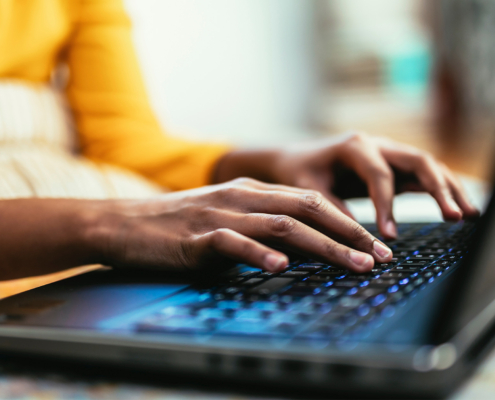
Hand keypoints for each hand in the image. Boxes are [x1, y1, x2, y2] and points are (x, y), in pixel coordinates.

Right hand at [94, 178, 392, 273]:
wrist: (124, 223)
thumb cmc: (177, 225)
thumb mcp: (225, 218)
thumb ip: (258, 227)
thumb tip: (296, 252)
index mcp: (251, 191)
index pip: (310, 201)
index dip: (346, 222)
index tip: (373, 244)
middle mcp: (242, 197)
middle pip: (307, 209)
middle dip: (348, 233)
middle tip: (379, 256)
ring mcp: (220, 215)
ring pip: (282, 226)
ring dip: (322, 247)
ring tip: (353, 264)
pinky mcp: (197, 237)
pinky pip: (235, 243)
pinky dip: (260, 255)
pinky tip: (280, 268)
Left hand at [215, 132, 478, 238]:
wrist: (295, 158)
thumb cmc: (299, 172)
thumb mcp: (307, 190)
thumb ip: (330, 209)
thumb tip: (356, 239)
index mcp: (355, 145)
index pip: (380, 174)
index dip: (387, 205)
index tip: (388, 236)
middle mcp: (376, 144)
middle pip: (418, 160)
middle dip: (438, 188)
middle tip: (454, 216)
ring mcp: (388, 153)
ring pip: (427, 166)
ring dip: (448, 188)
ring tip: (468, 215)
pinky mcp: (392, 166)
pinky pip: (421, 175)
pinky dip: (440, 190)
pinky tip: (456, 209)